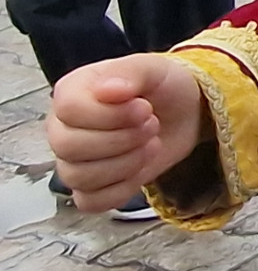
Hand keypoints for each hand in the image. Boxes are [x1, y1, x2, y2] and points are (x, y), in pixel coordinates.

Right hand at [46, 54, 204, 212]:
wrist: (182, 113)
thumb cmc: (162, 87)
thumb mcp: (153, 69)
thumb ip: (129, 73)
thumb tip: (106, 90)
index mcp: (71, 93)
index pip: (69, 110)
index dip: (110, 115)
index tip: (144, 108)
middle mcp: (62, 128)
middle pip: (70, 147)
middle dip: (122, 139)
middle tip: (152, 125)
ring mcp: (72, 160)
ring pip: (79, 177)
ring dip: (126, 163)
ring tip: (151, 143)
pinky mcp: (90, 187)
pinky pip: (91, 202)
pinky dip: (122, 189)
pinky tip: (141, 168)